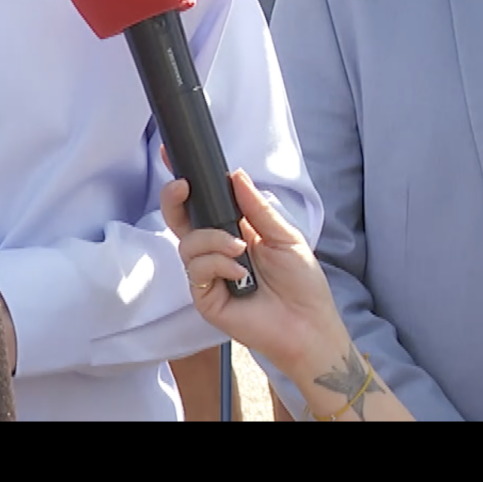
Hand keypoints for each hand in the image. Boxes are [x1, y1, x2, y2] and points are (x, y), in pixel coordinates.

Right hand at [162, 169, 350, 387]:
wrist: (308, 324)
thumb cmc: (302, 282)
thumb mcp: (285, 235)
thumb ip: (256, 207)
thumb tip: (235, 174)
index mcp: (234, 231)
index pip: (204, 204)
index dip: (187, 185)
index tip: (174, 158)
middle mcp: (216, 251)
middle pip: (180, 221)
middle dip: (174, 200)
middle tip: (183, 186)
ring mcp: (209, 274)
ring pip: (187, 244)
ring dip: (212, 239)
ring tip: (240, 250)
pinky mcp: (205, 297)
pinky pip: (197, 270)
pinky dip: (217, 265)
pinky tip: (240, 274)